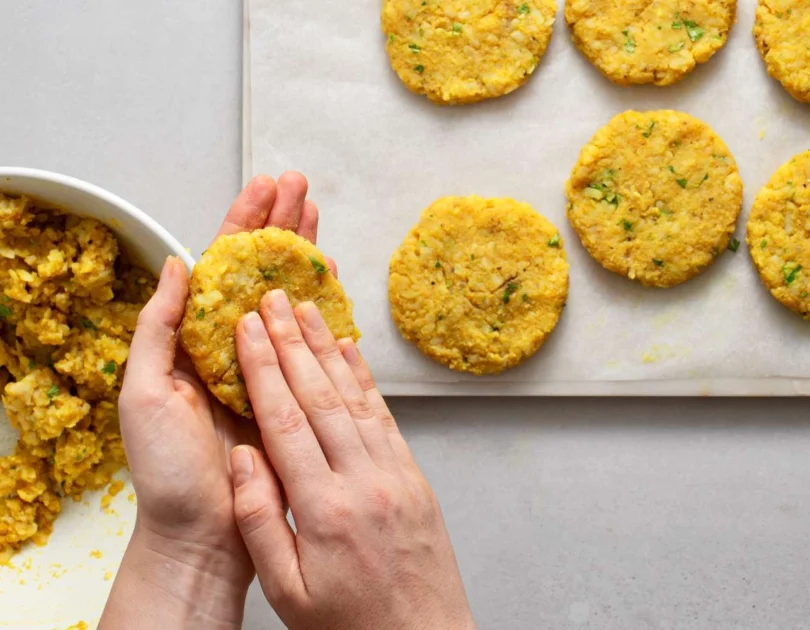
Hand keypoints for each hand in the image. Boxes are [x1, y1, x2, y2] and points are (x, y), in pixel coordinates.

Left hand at [101, 172, 327, 628]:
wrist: (206, 528)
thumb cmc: (167, 467)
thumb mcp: (145, 390)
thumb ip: (159, 326)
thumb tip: (177, 263)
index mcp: (193, 338)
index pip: (219, 266)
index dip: (242, 224)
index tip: (263, 188)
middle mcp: (230, 342)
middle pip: (257, 270)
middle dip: (279, 225)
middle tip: (299, 186)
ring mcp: (265, 362)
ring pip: (287, 293)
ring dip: (302, 252)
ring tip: (316, 212)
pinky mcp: (293, 386)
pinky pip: (311, 336)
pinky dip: (324, 302)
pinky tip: (332, 274)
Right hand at [230, 290, 475, 629]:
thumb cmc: (352, 624)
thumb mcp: (287, 592)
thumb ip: (259, 522)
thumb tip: (242, 458)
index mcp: (323, 509)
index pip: (285, 420)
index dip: (263, 368)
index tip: (247, 329)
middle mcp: (363, 480)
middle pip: (319, 396)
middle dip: (291, 342)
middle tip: (274, 298)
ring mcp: (394, 474)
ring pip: (354, 397)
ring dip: (328, 348)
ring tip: (308, 309)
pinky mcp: (414, 476)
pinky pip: (385, 416)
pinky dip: (365, 379)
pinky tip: (351, 352)